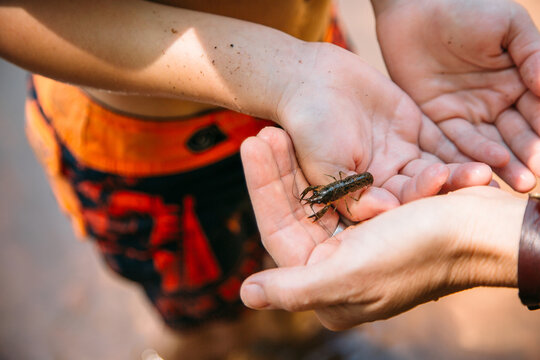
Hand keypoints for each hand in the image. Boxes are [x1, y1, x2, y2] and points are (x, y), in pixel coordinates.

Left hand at [239, 131, 525, 329]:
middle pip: (297, 208)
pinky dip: (331, 162)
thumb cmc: (420, 252)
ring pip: (317, 192)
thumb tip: (247, 295)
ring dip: (300, 161)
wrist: (485, 230)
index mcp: (329, 279)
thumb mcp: (352, 274)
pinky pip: (343, 183)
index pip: (280, 231)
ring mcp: (359, 232)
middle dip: (279, 170)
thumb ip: (296, 289)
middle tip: (262, 132)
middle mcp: (340, 258)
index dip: (262, 188)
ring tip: (279, 127)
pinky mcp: (378, 209)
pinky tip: (312, 138)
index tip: (250, 146)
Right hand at [277, 42, 491, 219]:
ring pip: (436, 167)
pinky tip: (483, 149)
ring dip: (460, 169)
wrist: (310, 83)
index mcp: (364, 194)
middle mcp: (385, 179)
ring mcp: (400, 154)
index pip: (397, 205)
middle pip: (423, 189)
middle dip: (449, 186)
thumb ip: (353, 194)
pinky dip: (460, 144)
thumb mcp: (325, 168)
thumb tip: (388, 211)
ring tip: (486, 169)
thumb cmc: (309, 128)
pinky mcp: (412, 129)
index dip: (419, 196)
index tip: (437, 181)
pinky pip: (441, 141)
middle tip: (479, 180)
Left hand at [372, 0, 539, 191]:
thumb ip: (533, 55)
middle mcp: (495, 102)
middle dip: (529, 155)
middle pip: (516, 134)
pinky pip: (455, 140)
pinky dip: (472, 154)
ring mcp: (466, 112)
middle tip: (537, 177)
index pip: (537, 111)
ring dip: (505, 162)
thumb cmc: (467, 9)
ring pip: (488, 143)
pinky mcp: (437, 118)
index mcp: (518, 80)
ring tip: (521, 181)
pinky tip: (489, 166)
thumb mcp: (508, 26)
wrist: (415, 8)